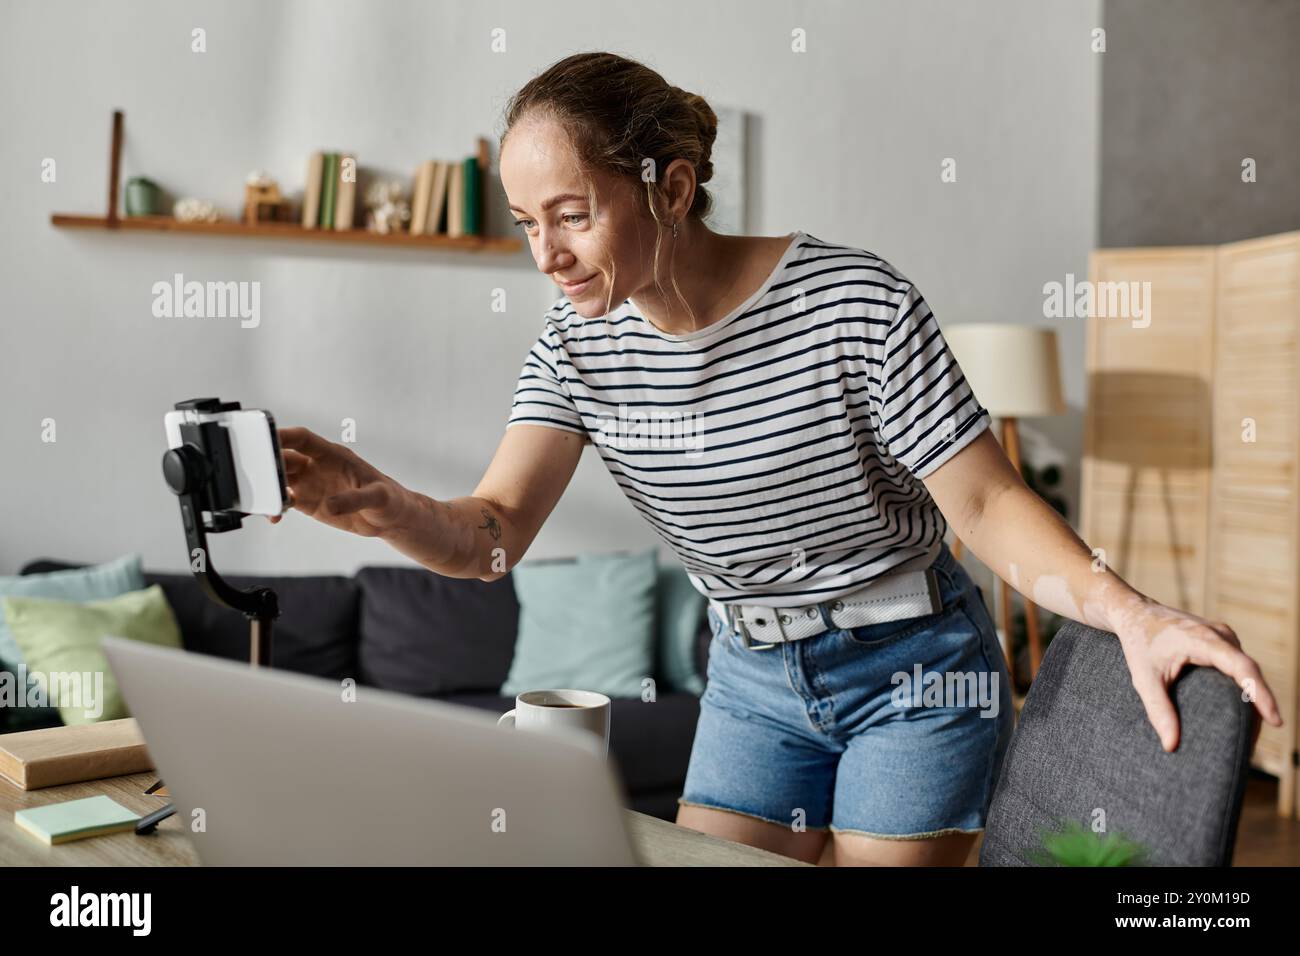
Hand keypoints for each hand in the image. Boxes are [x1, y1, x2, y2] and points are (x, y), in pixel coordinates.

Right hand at [268, 427, 412, 537]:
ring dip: (268, 488)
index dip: (284, 436)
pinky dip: (275, 506)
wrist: (390, 517)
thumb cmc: (389, 499)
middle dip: (268, 465)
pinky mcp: (309, 502)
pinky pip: (285, 500)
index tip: (265, 437)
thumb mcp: (378, 497)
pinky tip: (274, 516)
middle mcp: (317, 466)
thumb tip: (330, 504)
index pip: (303, 439)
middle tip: (257, 477)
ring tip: (263, 502)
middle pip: (285, 458)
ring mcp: (311, 484)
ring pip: (280, 479)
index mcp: (334, 456)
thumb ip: (354, 499)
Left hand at [1108, 593, 1282, 751]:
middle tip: (1253, 740)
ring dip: (1253, 697)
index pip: (1242, 667)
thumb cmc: (1138, 643)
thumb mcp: (1143, 678)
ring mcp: (1225, 637)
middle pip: (1250, 673)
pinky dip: (1244, 687)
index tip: (1274, 720)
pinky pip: (1240, 666)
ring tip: (1249, 732)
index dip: (1260, 694)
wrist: (1135, 613)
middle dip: (1259, 705)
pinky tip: (1240, 711)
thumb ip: (1158, 710)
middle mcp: (1221, 635)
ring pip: (1248, 670)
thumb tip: (1171, 745)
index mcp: (1204, 639)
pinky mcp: (1223, 642)